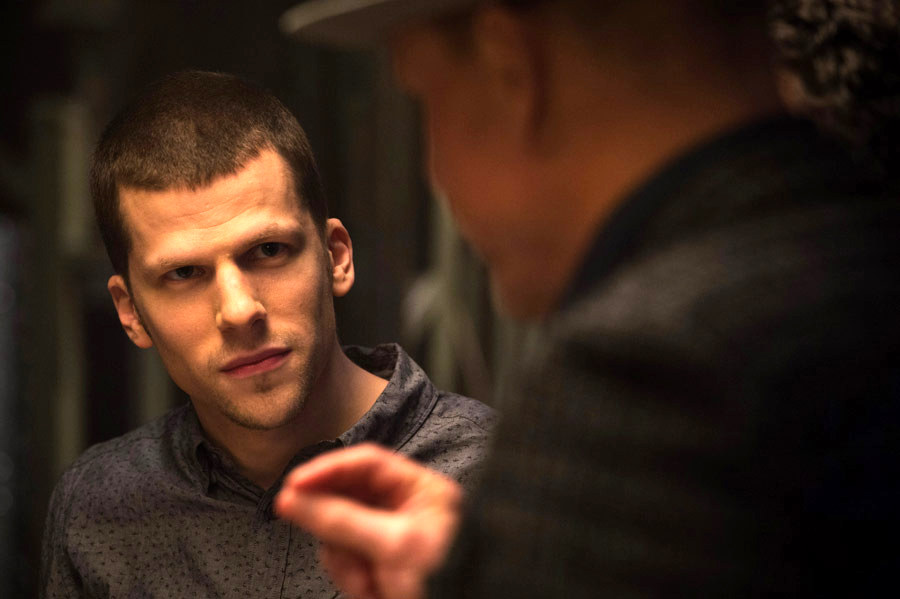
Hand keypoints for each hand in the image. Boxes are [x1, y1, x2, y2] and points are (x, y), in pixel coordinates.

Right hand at [275, 443, 462, 598]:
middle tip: (295, 515)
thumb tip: (296, 499)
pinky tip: (370, 591)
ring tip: (365, 580)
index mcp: (419, 489)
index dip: (329, 469)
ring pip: (339, 532)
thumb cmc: (443, 579)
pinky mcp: (377, 565)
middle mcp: (403, 508)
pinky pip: (344, 560)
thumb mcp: (393, 545)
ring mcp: (388, 537)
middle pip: (346, 497)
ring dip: (343, 558)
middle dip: (331, 520)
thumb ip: (343, 520)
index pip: (367, 464)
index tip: (296, 483)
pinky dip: (350, 577)